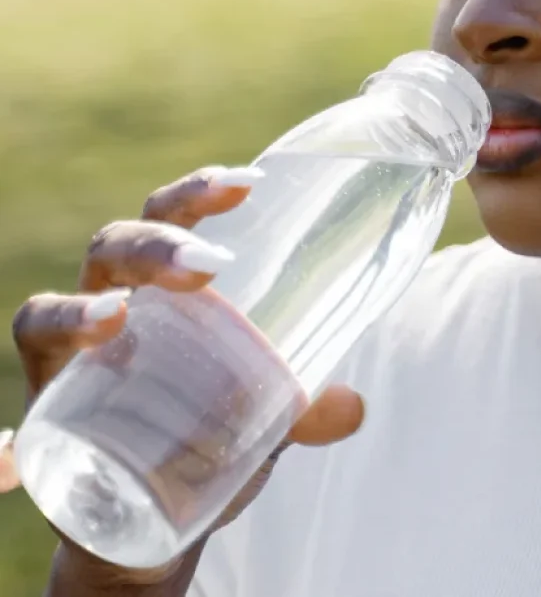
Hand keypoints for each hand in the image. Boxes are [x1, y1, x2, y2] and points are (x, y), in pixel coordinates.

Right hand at [9, 166, 364, 588]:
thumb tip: (351, 406)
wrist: (158, 512)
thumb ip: (305, 407)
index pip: (169, 216)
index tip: (247, 182)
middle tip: (206, 265)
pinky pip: (10, 437)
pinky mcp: (44, 432)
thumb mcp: (267, 413)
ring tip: (115, 318)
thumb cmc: (212, 428)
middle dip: (154, 244)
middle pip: (111, 247)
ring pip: (44, 315)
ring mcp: (68, 367)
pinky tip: (4, 461)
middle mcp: (107, 308)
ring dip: (74, 313)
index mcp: (161, 286)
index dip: (197, 192)